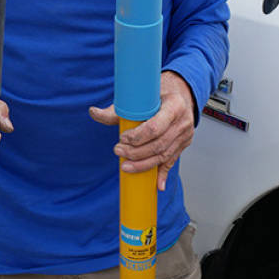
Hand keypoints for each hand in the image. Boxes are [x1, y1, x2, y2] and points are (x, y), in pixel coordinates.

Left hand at [89, 71, 195, 190]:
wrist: (179, 94)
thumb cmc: (158, 94)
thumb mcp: (140, 96)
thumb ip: (116, 108)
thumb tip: (93, 113)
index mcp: (174, 105)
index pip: (155, 127)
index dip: (137, 137)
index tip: (122, 138)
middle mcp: (183, 121)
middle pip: (158, 144)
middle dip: (136, 152)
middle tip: (118, 151)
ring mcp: (185, 135)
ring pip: (164, 155)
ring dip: (144, 164)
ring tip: (126, 167)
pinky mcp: (183, 145)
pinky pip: (172, 161)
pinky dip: (162, 174)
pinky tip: (157, 185)